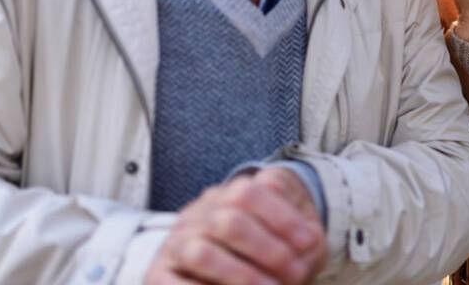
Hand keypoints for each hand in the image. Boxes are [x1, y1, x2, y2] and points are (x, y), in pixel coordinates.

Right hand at [146, 169, 326, 284]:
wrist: (211, 274)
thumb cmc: (264, 258)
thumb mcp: (286, 241)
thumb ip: (300, 240)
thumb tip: (310, 243)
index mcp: (227, 196)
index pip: (250, 192)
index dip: (282, 217)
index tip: (310, 243)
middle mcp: (197, 214)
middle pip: (229, 221)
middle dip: (268, 250)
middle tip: (297, 273)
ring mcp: (175, 243)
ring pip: (203, 253)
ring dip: (243, 275)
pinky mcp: (158, 275)